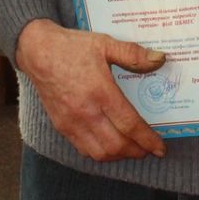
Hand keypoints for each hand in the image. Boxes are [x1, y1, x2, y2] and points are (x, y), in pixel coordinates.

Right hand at [13, 19, 166, 160]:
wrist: (38, 52)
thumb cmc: (72, 47)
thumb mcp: (105, 44)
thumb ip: (133, 54)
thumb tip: (161, 58)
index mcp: (100, 91)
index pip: (129, 124)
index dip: (147, 139)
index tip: (160, 148)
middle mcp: (86, 112)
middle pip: (116, 145)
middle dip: (137, 151)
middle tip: (148, 149)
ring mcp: (71, 122)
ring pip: (100, 152)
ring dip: (119, 156)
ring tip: (131, 149)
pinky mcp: (61, 126)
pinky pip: (83, 149)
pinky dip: (100, 153)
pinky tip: (109, 145)